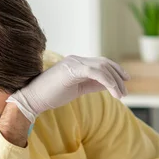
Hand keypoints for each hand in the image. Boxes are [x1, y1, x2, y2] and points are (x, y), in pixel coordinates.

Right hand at [7, 55, 129, 122]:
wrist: (32, 99)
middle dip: (118, 76)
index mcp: (76, 63)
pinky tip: (114, 93)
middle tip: (125, 92)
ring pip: (103, 67)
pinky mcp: (72, 69)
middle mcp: (76, 59)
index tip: (126, 81)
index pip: (101, 62)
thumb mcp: (77, 89)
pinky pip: (96, 73)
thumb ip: (92, 84)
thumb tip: (109, 85)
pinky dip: (108, 82)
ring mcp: (73, 63)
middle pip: (104, 62)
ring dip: (115, 81)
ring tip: (121, 95)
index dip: (116, 70)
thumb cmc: (51, 95)